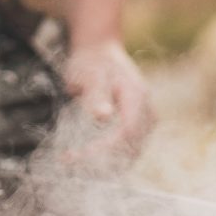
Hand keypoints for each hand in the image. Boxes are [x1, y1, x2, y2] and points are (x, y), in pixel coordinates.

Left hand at [57, 40, 153, 169]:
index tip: (77, 156)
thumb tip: (102, 116)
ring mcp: (145, 121)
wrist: (100, 50)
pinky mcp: (137, 128)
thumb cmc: (93, 60)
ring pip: (129, 155)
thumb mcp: (89, 73)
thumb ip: (95, 94)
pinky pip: (126, 151)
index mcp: (137, 96)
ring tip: (71, 163)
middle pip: (130, 149)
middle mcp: (146, 111)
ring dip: (102, 165)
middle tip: (68, 163)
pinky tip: (83, 160)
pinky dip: (106, 159)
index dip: (104, 150)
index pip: (127, 133)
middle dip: (100, 162)